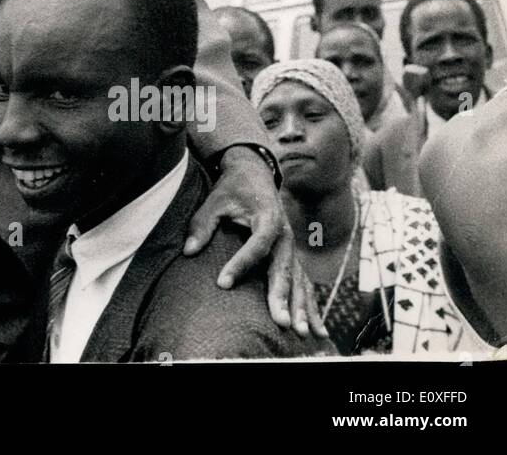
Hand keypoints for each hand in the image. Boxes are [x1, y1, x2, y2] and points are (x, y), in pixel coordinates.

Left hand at [183, 148, 327, 338]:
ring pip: (298, 280)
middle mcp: (285, 236)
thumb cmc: (233, 188)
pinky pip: (303, 283)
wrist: (255, 173)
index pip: (256, 245)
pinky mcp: (291, 256)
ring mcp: (291, 247)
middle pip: (284, 268)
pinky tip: (318, 330)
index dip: (240, 264)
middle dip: (283, 297)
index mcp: (268, 218)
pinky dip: (310, 305)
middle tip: (281, 322)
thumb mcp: (215, 200)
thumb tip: (188, 250)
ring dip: (302, 307)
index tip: (223, 283)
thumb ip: (202, 224)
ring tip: (303, 333)